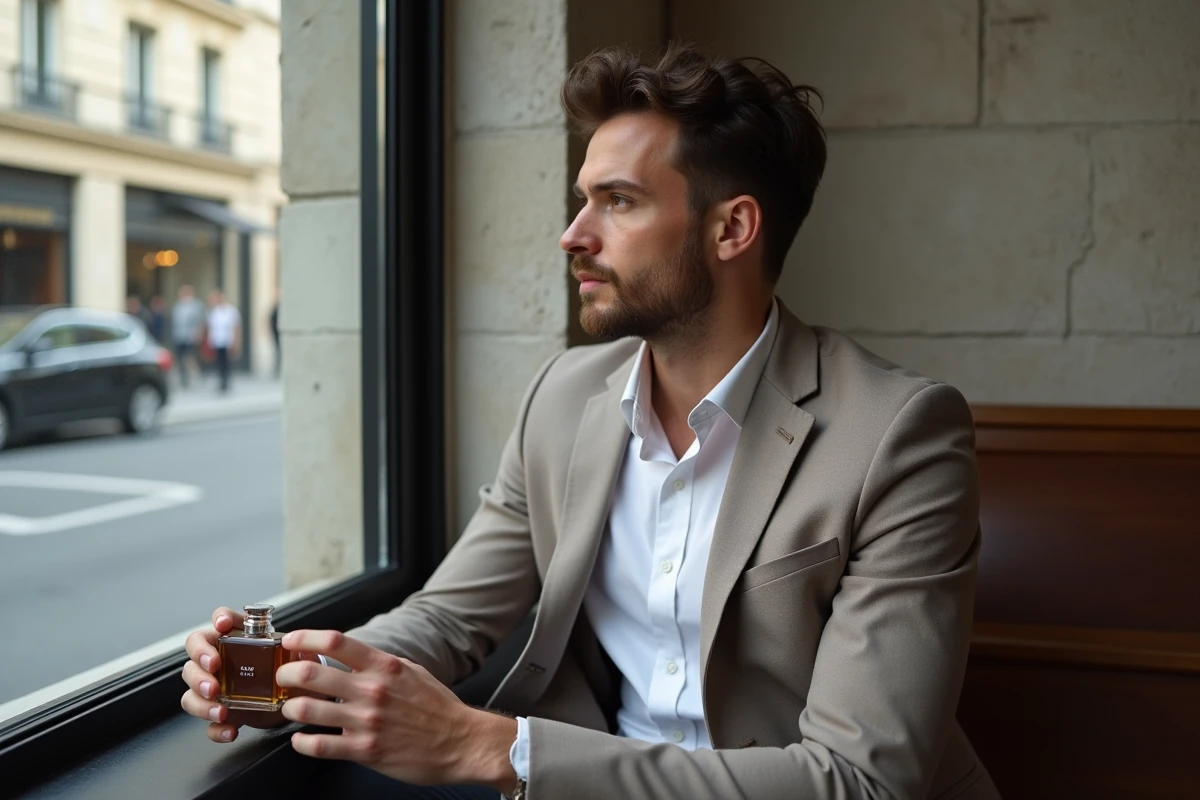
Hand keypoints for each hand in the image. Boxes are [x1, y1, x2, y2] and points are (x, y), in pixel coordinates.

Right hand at [180, 607, 319, 742]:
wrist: (293, 698)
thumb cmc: (288, 669)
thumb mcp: (296, 656)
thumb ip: (300, 650)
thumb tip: (305, 650)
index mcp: (237, 638)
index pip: (221, 619)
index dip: (219, 618)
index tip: (223, 625)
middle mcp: (220, 660)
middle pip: (194, 656)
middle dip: (199, 669)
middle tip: (213, 682)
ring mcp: (216, 687)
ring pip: (190, 692)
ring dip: (200, 702)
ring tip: (221, 711)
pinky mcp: (221, 712)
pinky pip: (208, 723)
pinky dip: (216, 729)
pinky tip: (231, 730)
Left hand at [276, 630, 517, 790]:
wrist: (461, 742)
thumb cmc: (437, 707)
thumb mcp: (411, 671)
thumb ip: (380, 663)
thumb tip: (351, 654)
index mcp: (384, 667)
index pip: (335, 642)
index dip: (304, 638)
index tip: (291, 640)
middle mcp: (372, 690)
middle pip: (311, 674)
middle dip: (287, 673)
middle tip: (284, 676)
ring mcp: (367, 722)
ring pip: (307, 710)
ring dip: (290, 708)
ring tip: (291, 708)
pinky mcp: (365, 751)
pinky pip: (319, 746)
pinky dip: (302, 743)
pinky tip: (301, 739)